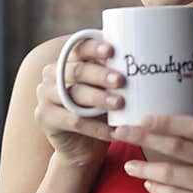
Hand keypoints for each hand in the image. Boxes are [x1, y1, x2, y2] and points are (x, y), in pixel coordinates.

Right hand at [35, 39, 124, 169]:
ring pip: (74, 95)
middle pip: (78, 71)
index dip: (93, 48)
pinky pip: (73, 121)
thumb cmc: (100, 108)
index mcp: (68, 60)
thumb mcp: (108, 88)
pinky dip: (96, 127)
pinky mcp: (45, 117)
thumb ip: (116, 72)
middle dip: (101, 75)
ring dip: (98, 99)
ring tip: (119, 103)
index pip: (79, 48)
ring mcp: (45, 96)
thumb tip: (146, 57)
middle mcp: (52, 74)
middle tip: (121, 80)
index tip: (112, 51)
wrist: (83, 145)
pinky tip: (113, 130)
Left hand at [112, 115, 192, 192]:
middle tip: (122, 133)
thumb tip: (166, 123)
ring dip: (145, 168)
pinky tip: (148, 184)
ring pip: (171, 173)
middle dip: (144, 138)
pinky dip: (158, 190)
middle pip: (177, 146)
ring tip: (129, 166)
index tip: (142, 118)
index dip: (166, 121)